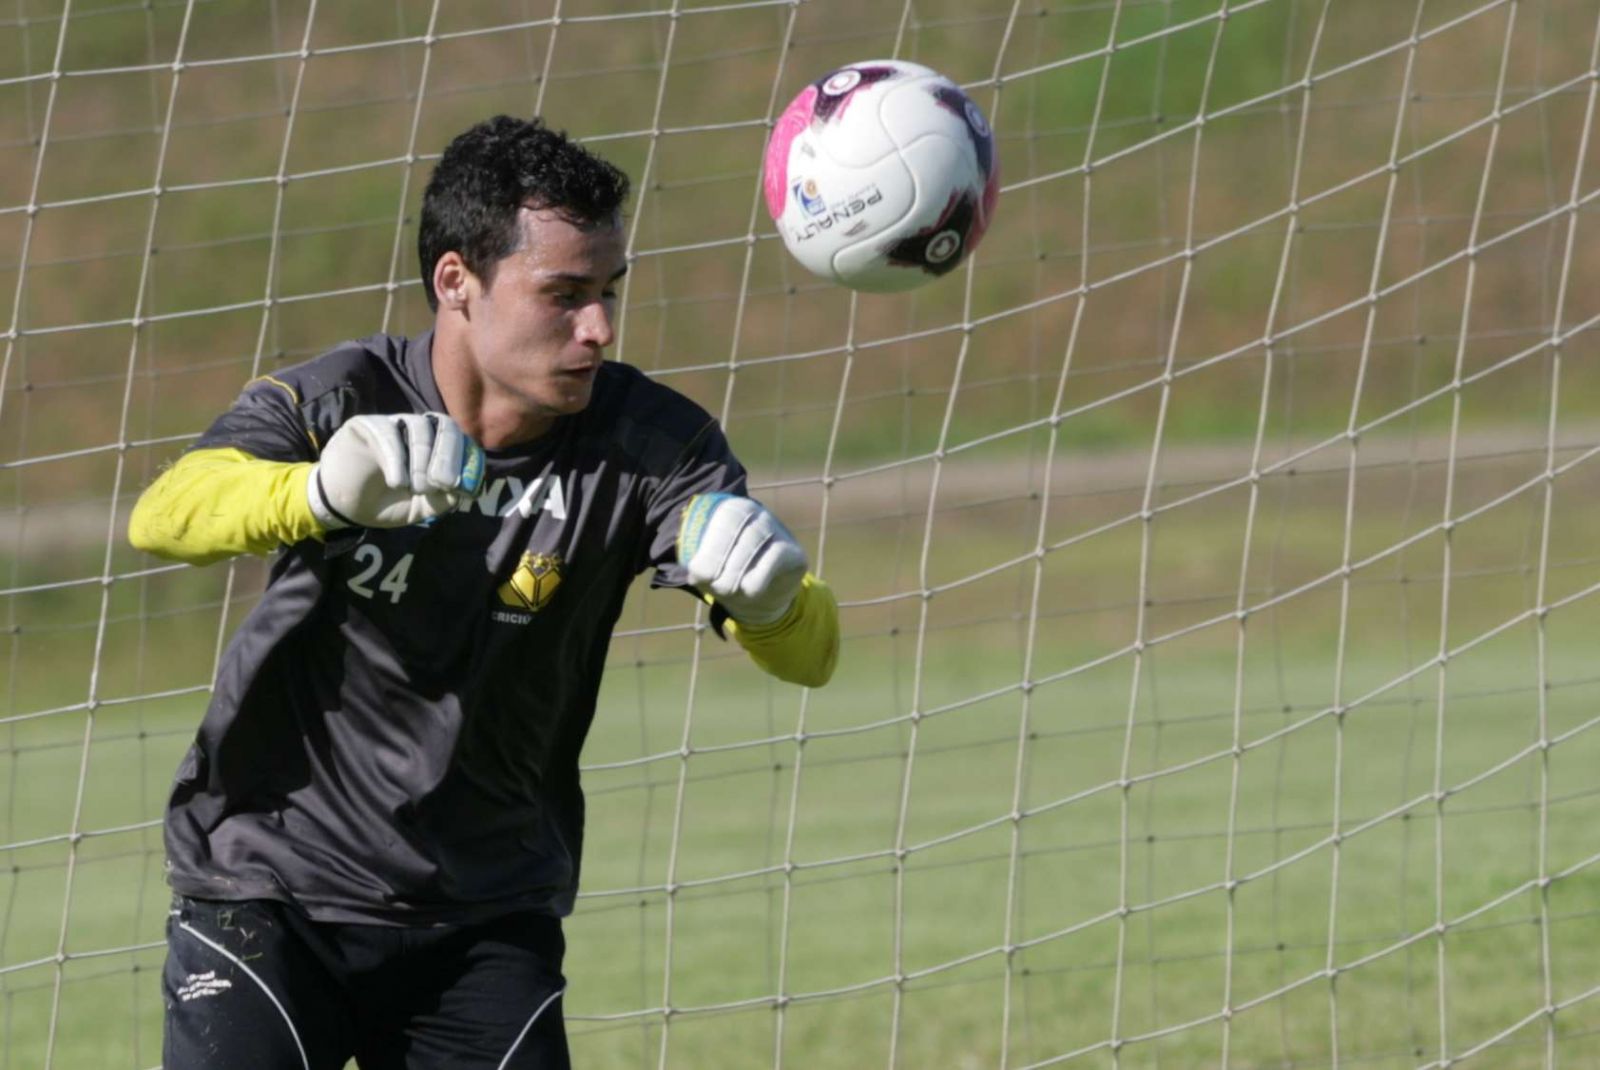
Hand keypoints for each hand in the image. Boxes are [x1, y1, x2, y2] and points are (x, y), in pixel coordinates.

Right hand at [306, 413, 484, 528]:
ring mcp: (393, 423)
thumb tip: (462, 491)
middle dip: (449, 456)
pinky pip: (387, 433)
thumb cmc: (385, 503)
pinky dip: (397, 459)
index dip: (465, 460)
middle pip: (444, 426)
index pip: (460, 440)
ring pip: (419, 426)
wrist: (343, 506)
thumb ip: (442, 500)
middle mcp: (417, 430)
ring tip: (416, 488)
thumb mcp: (419, 508)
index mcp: (436, 446)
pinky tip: (397, 482)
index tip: (462, 487)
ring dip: (423, 459)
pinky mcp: (366, 424)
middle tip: (444, 484)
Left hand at [677, 493, 806, 625]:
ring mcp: (776, 529)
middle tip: (716, 587)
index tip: (699, 574)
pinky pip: (774, 558)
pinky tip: (749, 590)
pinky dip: (758, 578)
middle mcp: (756, 512)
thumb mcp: (707, 573)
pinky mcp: (793, 551)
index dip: (710, 548)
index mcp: (730, 509)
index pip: (723, 518)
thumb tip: (696, 571)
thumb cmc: (729, 579)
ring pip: (753, 543)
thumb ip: (699, 569)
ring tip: (729, 591)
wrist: (761, 598)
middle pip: (736, 530)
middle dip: (721, 563)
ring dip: (737, 573)